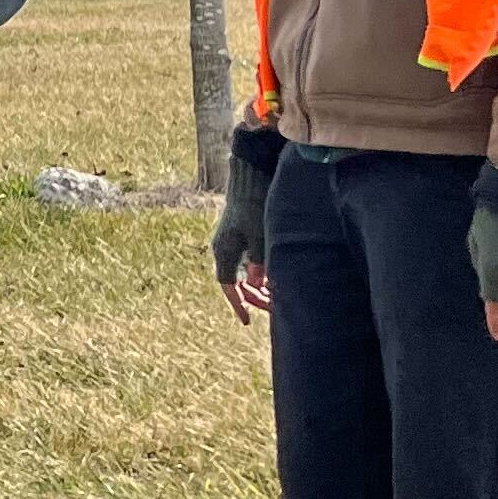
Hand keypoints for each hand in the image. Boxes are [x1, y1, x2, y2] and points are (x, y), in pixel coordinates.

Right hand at [213, 128, 279, 326]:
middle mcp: (223, 247)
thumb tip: (259, 285)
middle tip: (271, 307)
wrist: (249, 177)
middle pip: (235, 281)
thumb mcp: (260, 237)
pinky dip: (256, 270)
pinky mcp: (238, 232)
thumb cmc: (254, 206)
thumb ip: (260, 263)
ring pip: (241, 270)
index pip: (228, 286)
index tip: (246, 321)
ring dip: (256, 284)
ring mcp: (229, 239)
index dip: (238, 304)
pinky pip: (244, 259)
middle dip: (252, 296)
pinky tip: (270, 272)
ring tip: (274, 292)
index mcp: (224, 251)